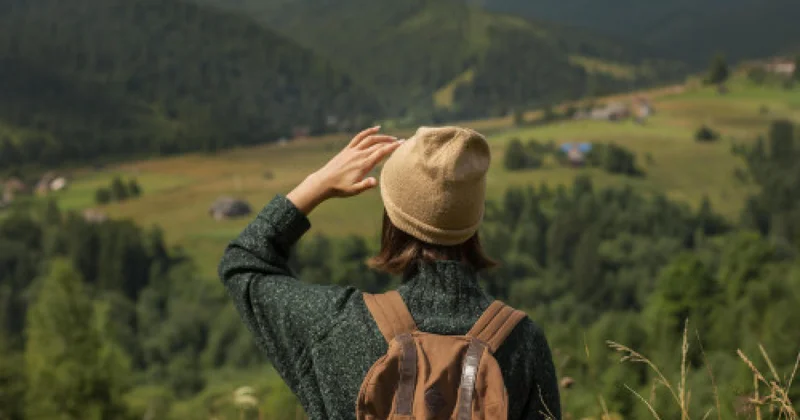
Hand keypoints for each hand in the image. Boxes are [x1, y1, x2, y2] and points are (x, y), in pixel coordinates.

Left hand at [287, 126, 402, 213]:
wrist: (324, 182)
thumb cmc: (340, 188)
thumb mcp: (354, 190)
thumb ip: (365, 185)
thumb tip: (374, 181)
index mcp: (363, 164)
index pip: (381, 153)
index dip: (393, 147)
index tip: (402, 143)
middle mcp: (359, 155)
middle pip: (378, 145)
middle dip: (391, 142)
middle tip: (402, 141)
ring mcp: (353, 150)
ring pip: (370, 139)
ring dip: (382, 137)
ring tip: (392, 138)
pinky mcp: (348, 149)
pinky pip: (359, 137)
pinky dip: (368, 131)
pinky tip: (376, 128)